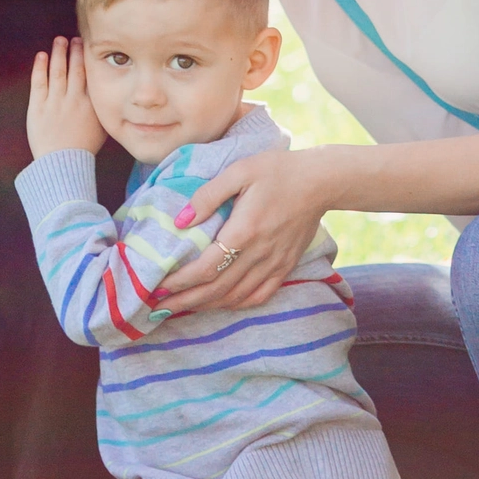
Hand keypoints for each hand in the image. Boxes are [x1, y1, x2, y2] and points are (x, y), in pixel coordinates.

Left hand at [26, 36, 103, 158]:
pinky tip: (41, 56)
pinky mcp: (38, 108)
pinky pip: (39, 82)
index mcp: (90, 104)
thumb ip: (102, 107)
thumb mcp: (101, 127)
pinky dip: (40, 67)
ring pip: (57, 71)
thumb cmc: (83, 149)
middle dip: (75, 50)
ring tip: (59, 40)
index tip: (87, 45)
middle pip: (75, 68)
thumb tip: (106, 92)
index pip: (90, 74)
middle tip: (75, 38)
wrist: (62, 166)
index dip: (88, 58)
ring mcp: (55, 102)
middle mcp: (74, 99)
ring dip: (58, 53)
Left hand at [166, 141, 339, 310]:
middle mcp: (259, 255)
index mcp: (244, 231)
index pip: (205, 269)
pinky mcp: (285, 267)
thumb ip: (208, 195)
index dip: (180, 282)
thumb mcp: (239, 171)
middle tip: (161, 307)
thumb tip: (180, 220)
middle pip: (217, 289)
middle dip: (186, 300)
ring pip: (236, 297)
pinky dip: (236, 304)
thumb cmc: (277, 171)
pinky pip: (259, 296)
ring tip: (184, 307)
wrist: (320, 182)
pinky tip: (222, 304)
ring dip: (207, 305)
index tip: (159, 287)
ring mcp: (274, 264)